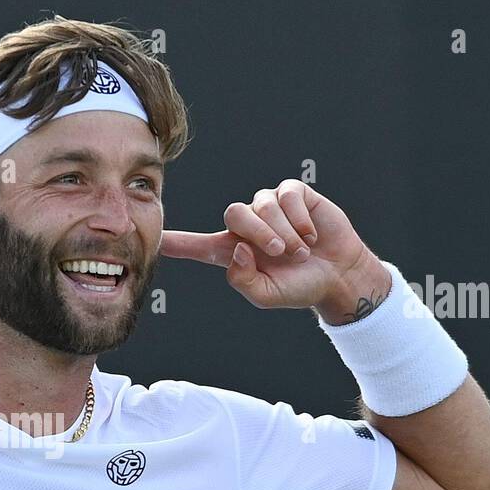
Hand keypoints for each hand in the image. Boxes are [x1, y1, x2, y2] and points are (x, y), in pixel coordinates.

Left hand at [160, 180, 373, 311]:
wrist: (337, 276)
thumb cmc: (299, 286)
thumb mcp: (267, 296)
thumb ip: (244, 280)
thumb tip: (238, 248)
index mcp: (232, 252)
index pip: (195, 245)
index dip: (174, 242)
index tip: (152, 239)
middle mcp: (246, 226)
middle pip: (234, 215)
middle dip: (259, 234)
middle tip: (279, 254)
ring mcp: (269, 207)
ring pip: (262, 206)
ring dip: (284, 231)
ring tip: (300, 250)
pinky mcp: (293, 194)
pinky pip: (287, 196)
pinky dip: (300, 219)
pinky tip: (311, 234)